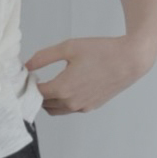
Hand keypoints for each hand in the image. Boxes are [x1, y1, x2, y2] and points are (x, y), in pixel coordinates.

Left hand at [23, 33, 154, 114]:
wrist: (130, 60)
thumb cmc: (101, 51)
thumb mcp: (68, 47)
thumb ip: (43, 57)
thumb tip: (26, 65)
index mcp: (62, 88)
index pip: (35, 93)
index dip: (28, 84)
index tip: (27, 75)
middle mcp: (71, 102)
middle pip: (43, 104)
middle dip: (37, 93)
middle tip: (36, 79)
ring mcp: (82, 107)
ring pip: (55, 110)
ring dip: (49, 100)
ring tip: (49, 83)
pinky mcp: (91, 107)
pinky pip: (70, 109)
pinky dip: (62, 102)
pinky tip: (66, 86)